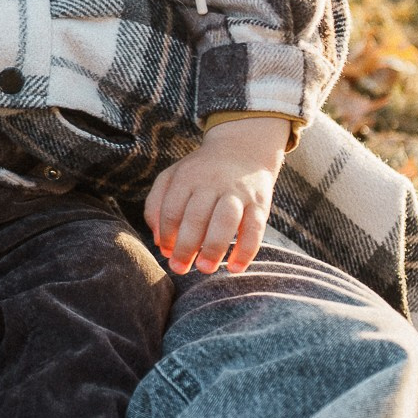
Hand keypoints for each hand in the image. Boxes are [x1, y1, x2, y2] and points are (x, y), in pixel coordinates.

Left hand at [144, 115, 288, 274]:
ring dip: (214, 248)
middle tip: (179, 268)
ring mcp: (237, 192)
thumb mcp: (173, 177)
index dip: (167, 234)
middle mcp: (212, 183)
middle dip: (186, 246)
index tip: (166, 252)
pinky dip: (246, 251)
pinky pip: (255, 229)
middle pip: (196, 216)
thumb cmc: (201, 172)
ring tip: (205, 269)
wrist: (243, 148)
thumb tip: (158, 240)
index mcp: (187, 177)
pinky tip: (234, 268)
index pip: (171, 209)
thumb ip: (157, 204)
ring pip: (225, 221)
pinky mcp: (260, 203)